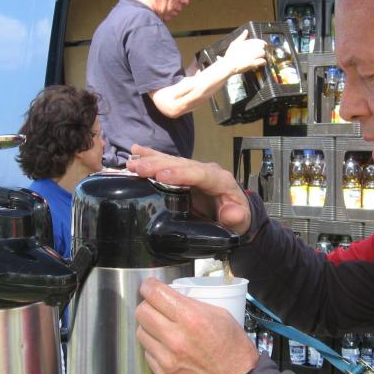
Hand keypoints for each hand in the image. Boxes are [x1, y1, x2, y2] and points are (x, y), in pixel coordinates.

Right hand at [127, 145, 250, 234]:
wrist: (233, 214)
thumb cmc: (237, 218)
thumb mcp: (241, 222)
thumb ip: (238, 217)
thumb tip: (231, 212)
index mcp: (220, 180)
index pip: (200, 174)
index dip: (181, 173)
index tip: (162, 176)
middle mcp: (205, 171)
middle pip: (182, 164)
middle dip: (159, 164)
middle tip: (138, 168)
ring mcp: (193, 170)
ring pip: (171, 161)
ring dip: (150, 160)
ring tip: (131, 163)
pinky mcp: (183, 173)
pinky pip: (166, 162)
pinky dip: (150, 156)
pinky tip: (135, 151)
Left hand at [135, 277, 258, 373]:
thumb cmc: (233, 347)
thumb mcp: (220, 315)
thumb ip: (192, 304)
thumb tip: (171, 297)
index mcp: (192, 318)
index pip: (155, 295)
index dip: (149, 286)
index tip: (149, 286)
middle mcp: (175, 338)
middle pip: (141, 312)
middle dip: (147, 304)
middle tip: (156, 306)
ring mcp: (167, 358)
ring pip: (141, 332)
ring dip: (149, 326)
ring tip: (163, 328)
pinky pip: (147, 352)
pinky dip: (154, 346)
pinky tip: (167, 346)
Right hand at [223, 29, 266, 75]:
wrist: (228, 65)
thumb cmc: (230, 55)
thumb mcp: (234, 43)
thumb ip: (241, 37)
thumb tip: (246, 31)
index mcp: (246, 43)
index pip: (257, 41)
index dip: (262, 42)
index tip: (263, 44)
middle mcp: (249, 48)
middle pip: (261, 46)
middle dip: (262, 48)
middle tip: (261, 51)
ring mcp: (251, 56)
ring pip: (262, 53)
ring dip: (263, 55)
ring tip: (261, 57)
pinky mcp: (252, 63)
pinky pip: (261, 61)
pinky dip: (263, 62)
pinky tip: (262, 63)